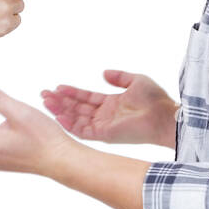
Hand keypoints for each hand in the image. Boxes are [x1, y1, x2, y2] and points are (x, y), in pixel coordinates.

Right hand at [41, 69, 176, 145]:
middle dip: (60, 101)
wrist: (164, 116)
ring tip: (46, 102)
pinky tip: (58, 117)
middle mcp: (105, 116)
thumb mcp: (136, 80)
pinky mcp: (105, 135)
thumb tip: (103, 72)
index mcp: (111, 104)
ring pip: (76, 119)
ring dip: (61, 110)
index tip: (57, 87)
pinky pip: (83, 131)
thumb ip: (119, 77)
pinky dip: (69, 125)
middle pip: (77, 108)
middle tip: (44, 94)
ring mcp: (104, 126)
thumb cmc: (156, 100)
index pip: (86, 98)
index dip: (71, 93)